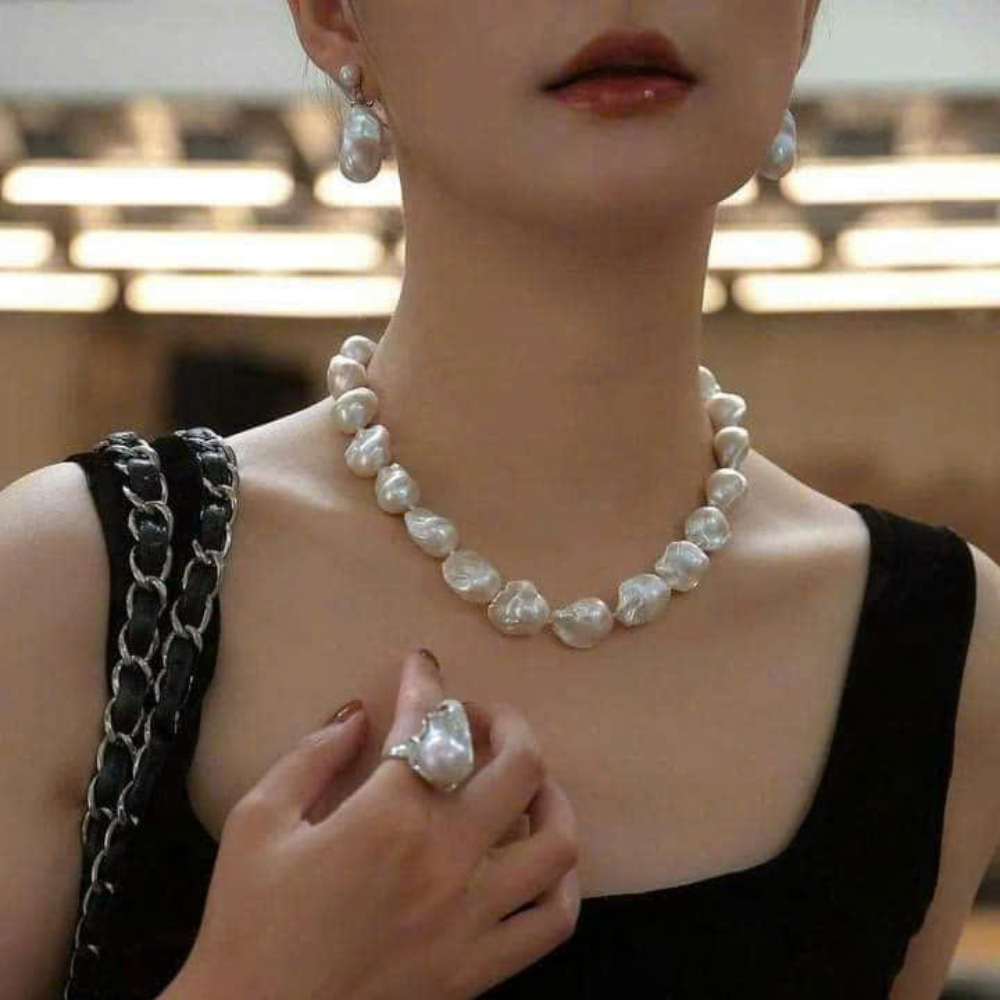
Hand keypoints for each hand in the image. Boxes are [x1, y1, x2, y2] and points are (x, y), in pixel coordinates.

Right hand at [176, 647, 581, 999]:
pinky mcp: (480, 968)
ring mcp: (472, 917)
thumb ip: (313, 756)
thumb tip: (360, 714)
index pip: (428, 725)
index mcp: (388, 818)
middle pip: (519, 767)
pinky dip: (561, 881)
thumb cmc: (248, 923)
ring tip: (524, 782)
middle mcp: (446, 859)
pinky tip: (538, 860)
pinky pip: (552, 920)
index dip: (425, 682)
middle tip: (476, 717)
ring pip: (555, 840)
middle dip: (504, 722)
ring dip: (549, 795)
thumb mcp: (257, 821)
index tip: (422, 664)